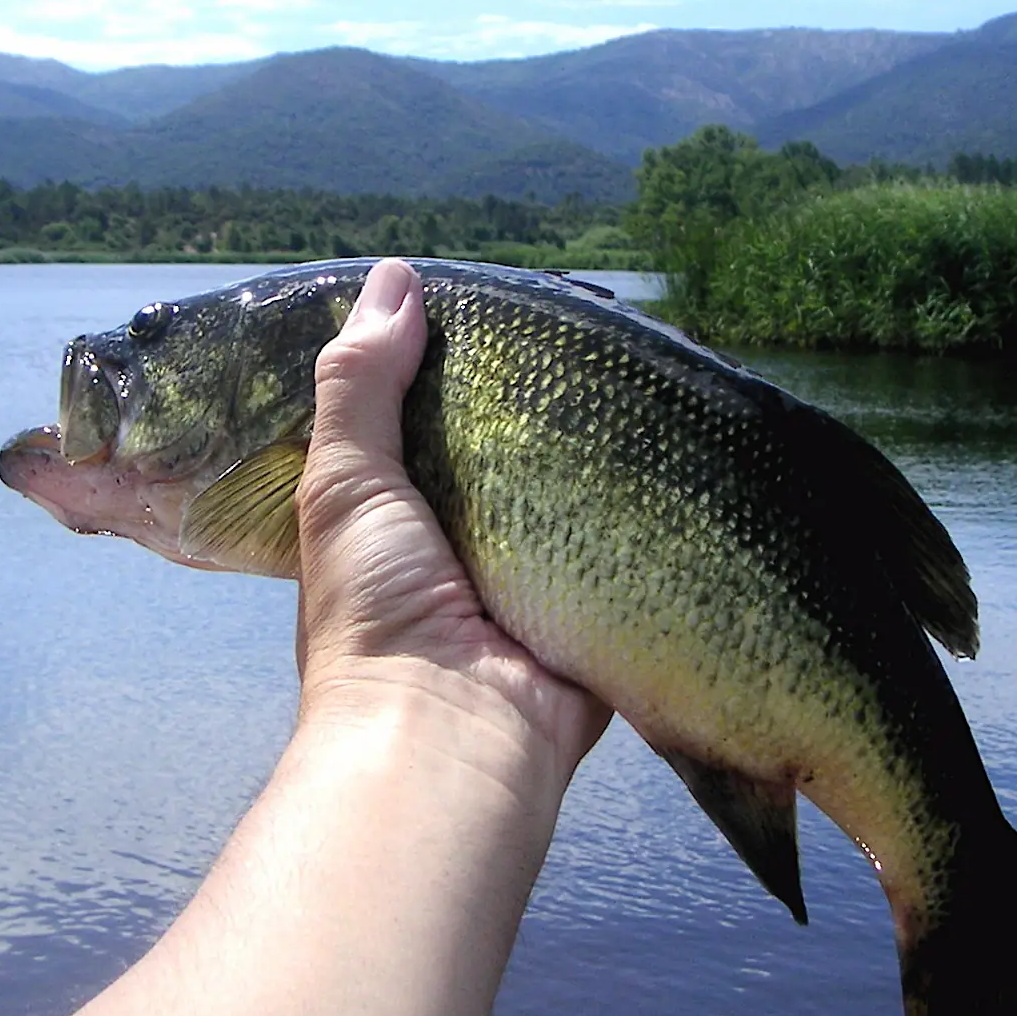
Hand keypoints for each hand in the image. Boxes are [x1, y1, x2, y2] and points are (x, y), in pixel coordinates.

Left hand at [293, 258, 610, 783]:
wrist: (451, 736)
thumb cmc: (377, 609)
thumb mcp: (344, 480)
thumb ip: (359, 382)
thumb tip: (396, 279)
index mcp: (393, 508)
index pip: (423, 414)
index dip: (448, 361)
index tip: (488, 298)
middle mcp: (460, 533)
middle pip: (501, 440)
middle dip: (530, 391)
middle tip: (581, 316)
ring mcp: (529, 566)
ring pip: (565, 477)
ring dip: (591, 434)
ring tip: (635, 350)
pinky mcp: (592, 594)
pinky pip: (621, 528)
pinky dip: (638, 490)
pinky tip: (672, 423)